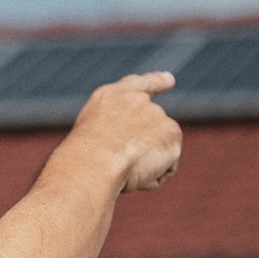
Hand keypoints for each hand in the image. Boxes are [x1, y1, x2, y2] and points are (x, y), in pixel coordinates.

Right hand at [68, 72, 181, 192]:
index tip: (170, 80)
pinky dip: (154, 177)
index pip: (138, 86)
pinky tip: (137, 172)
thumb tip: (139, 150)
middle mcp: (137, 100)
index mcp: (111, 98)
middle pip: (151, 134)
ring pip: (157, 153)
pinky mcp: (172, 131)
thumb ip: (116, 136)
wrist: (95, 161)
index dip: (155, 83)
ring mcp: (156, 114)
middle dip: (142, 153)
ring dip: (145, 166)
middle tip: (116, 163)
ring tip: (123, 167)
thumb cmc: (86, 160)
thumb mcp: (93, 142)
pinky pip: (166, 167)